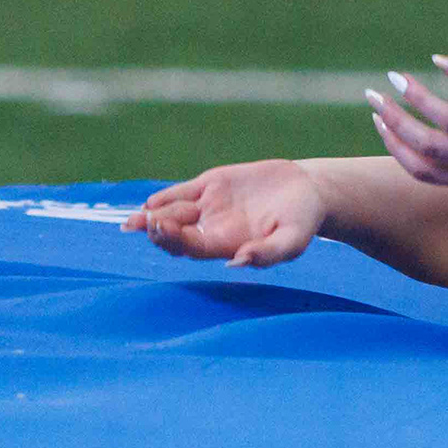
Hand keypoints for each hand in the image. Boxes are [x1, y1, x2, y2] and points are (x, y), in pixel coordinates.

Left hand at [135, 160, 325, 266]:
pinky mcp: (211, 184)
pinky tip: (151, 203)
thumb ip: (267, 254)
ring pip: (173, 213)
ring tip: (139, 217)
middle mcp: (212, 228)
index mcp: (227, 244)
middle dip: (158, 230)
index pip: (192, 247)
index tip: (160, 229)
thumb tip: (237, 263)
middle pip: (175, 235)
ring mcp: (209, 206)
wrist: (308, 190)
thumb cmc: (302, 221)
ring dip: (153, 216)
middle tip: (147, 223)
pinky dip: (166, 197)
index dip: (174, 240)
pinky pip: (182, 192)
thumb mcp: (292, 240)